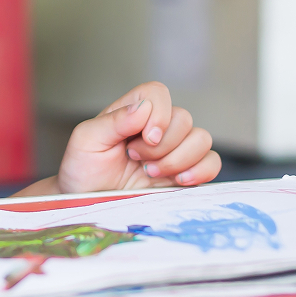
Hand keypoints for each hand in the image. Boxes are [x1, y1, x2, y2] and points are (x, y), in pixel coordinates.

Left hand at [55, 82, 219, 193]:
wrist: (87, 204)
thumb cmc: (83, 170)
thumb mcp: (86, 140)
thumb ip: (113, 121)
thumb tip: (144, 108)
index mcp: (132, 112)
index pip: (158, 93)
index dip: (158, 113)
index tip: (145, 138)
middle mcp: (157, 127)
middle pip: (183, 118)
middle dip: (162, 145)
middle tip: (136, 160)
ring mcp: (173, 150)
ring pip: (202, 139)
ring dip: (178, 159)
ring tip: (150, 173)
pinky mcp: (186, 173)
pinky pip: (212, 162)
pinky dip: (201, 170)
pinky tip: (177, 181)